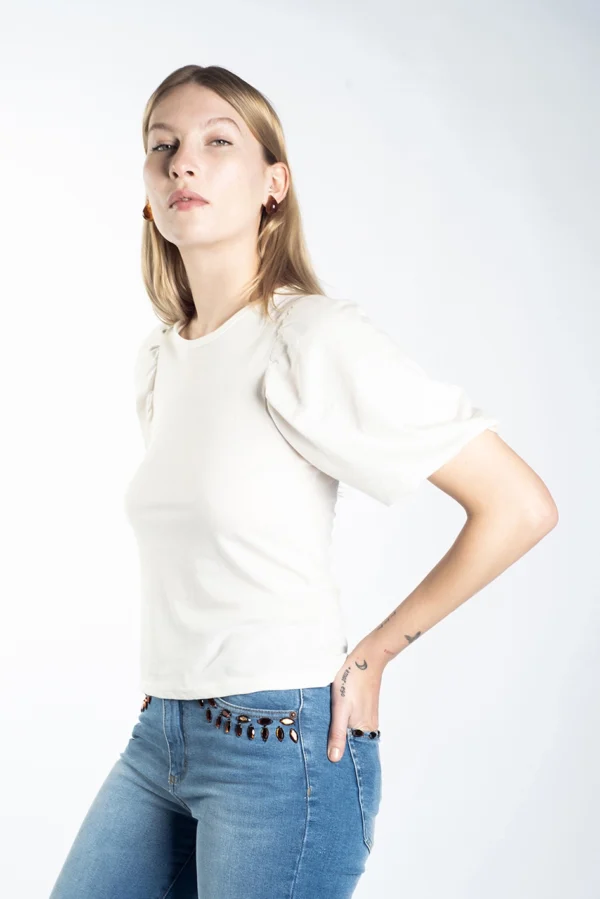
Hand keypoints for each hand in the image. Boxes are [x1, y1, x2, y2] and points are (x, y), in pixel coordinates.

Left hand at [327, 640, 383, 761]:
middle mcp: (368, 727)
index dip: (341, 764)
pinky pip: (352, 725)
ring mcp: (366, 717)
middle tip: (318, 763)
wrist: (366, 658)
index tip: (326, 772)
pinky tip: (330, 728)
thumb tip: (335, 759)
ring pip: (351, 735)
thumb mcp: (341, 708)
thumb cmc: (352, 681)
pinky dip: (342, 729)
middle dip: (338, 753)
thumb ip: (337, 733)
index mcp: (365, 730)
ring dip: (339, 740)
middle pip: (352, 746)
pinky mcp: (362, 709)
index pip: (354, 755)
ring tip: (321, 748)